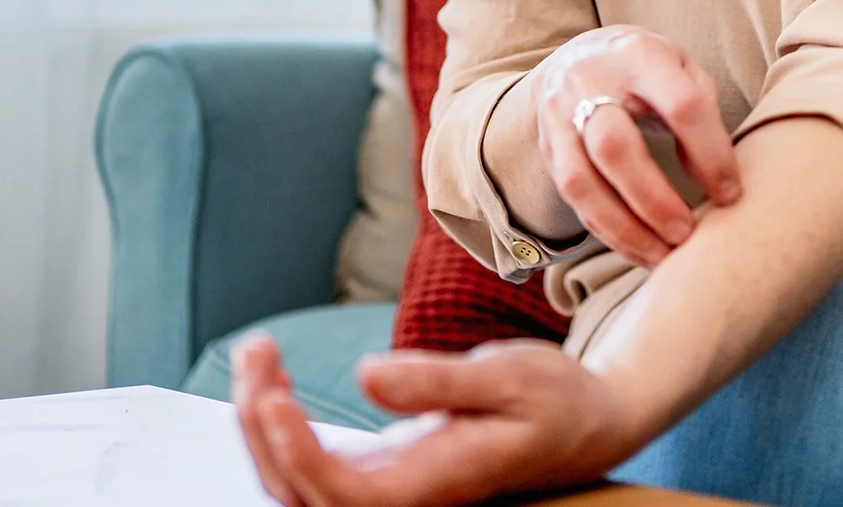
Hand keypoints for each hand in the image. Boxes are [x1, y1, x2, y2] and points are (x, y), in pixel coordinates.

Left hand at [232, 332, 646, 506]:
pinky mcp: (381, 470)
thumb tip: (366, 377)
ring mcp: (388, 487)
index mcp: (435, 483)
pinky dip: (279, 426)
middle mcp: (402, 497)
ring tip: (258, 356)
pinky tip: (275, 381)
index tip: (274, 395)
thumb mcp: (510, 374)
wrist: (584, 426)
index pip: (342, 493)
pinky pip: (310, 465)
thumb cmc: (555, 400)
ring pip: (296, 484)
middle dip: (261, 425)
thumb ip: (437, 381)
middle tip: (258, 350)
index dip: (297, 453)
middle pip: (301, 493)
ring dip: (261, 424)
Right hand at [528, 26, 742, 268]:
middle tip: (687, 234)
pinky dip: (608, 233)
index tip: (731, 194)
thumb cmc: (648, 70)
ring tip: (663, 257)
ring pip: (581, 182)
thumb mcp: (683, 71)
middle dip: (653, 199)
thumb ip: (701, 118)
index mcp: (640, 54)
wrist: (579, 56)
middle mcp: (589, 81)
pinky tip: (640, 250)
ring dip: (625, 229)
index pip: (681, 105)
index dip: (710, 154)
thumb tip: (713, 183)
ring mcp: (559, 115)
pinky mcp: (547, 148)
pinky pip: (573, 201)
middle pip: (613, 146)